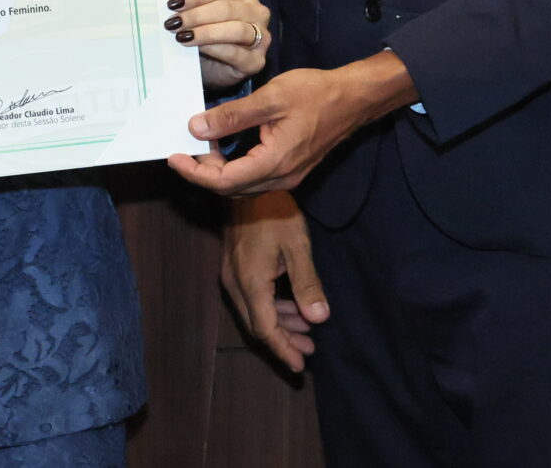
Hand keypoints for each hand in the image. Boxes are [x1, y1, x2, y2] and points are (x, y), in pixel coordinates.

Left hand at [163, 0, 269, 88]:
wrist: (213, 70)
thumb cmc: (207, 39)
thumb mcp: (201, 19)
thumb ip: (193, 8)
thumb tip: (173, 4)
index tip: (173, 3)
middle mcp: (258, 13)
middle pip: (227, 9)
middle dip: (197, 15)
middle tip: (174, 22)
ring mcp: (262, 38)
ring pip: (236, 30)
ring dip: (205, 32)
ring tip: (182, 36)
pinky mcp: (256, 61)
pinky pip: (236, 53)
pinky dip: (214, 48)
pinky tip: (198, 48)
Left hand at [169, 53, 417, 196]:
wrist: (353, 99)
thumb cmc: (316, 94)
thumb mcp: (270, 98)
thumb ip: (232, 116)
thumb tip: (196, 128)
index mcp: (274, 163)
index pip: (223, 181)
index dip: (193, 172)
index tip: (173, 156)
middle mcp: (281, 178)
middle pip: (230, 188)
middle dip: (201, 172)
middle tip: (181, 148)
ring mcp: (288, 176)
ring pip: (241, 185)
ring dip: (216, 171)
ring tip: (198, 147)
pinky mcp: (290, 169)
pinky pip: (253, 178)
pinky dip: (233, 167)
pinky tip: (223, 147)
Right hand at [222, 191, 327, 372]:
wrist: (246, 184)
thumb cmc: (275, 212)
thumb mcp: (297, 247)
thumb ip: (307, 284)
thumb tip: (319, 319)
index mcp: (251, 283)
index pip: (265, 329)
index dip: (283, 350)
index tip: (300, 366)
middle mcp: (235, 284)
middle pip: (257, 325)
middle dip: (283, 340)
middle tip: (309, 350)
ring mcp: (230, 275)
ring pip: (253, 312)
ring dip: (278, 323)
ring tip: (305, 330)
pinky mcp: (232, 266)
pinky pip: (250, 298)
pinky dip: (270, 307)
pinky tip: (289, 305)